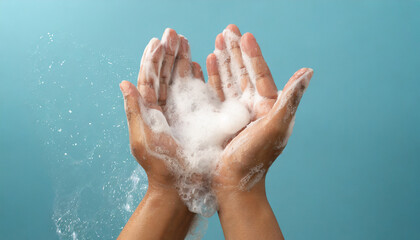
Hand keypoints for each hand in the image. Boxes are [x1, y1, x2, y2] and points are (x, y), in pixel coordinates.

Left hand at [118, 28, 202, 239]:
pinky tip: (197, 66)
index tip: (158, 41)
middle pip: (164, 75)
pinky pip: (193, 94)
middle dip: (169, 53)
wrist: (181, 187)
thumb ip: (135, 111)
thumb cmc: (162, 167)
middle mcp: (162, 109)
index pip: (149, 79)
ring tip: (185, 42)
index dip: (152, 59)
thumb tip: (124, 83)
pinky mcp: (194, 119)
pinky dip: (195, 79)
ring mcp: (178, 113)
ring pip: (179, 81)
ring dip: (181, 60)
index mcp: (148, 112)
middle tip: (174, 33)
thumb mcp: (144, 139)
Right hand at [206, 24, 313, 192]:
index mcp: (268, 107)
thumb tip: (308, 71)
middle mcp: (254, 108)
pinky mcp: (222, 120)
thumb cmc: (254, 158)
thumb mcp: (274, 127)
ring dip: (223, 61)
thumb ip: (289, 99)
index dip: (252, 54)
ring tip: (216, 42)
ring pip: (230, 80)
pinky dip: (213, 78)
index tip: (245, 35)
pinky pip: (217, 94)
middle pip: (244, 73)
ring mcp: (237, 114)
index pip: (260, 74)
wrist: (233, 184)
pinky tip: (207, 64)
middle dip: (235, 51)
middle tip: (228, 30)